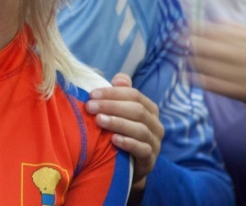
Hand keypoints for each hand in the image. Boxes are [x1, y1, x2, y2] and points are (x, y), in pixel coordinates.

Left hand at [87, 73, 162, 187]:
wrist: (126, 166)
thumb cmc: (121, 132)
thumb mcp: (120, 112)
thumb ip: (120, 93)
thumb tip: (118, 79)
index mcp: (149, 109)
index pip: (134, 94)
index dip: (113, 93)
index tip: (92, 94)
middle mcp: (155, 124)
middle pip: (137, 110)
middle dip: (111, 106)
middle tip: (90, 107)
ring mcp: (155, 142)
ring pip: (140, 129)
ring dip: (118, 123)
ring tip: (99, 120)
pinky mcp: (150, 159)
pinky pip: (142, 150)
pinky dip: (128, 143)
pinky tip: (114, 140)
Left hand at [191, 23, 245, 156]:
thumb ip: (240, 31)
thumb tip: (219, 18)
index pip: (225, 33)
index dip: (203, 28)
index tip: (185, 24)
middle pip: (219, 49)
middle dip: (197, 43)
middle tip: (177, 39)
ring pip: (218, 67)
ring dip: (197, 62)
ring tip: (179, 57)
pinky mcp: (245, 92)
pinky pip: (221, 87)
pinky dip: (204, 82)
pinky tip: (187, 78)